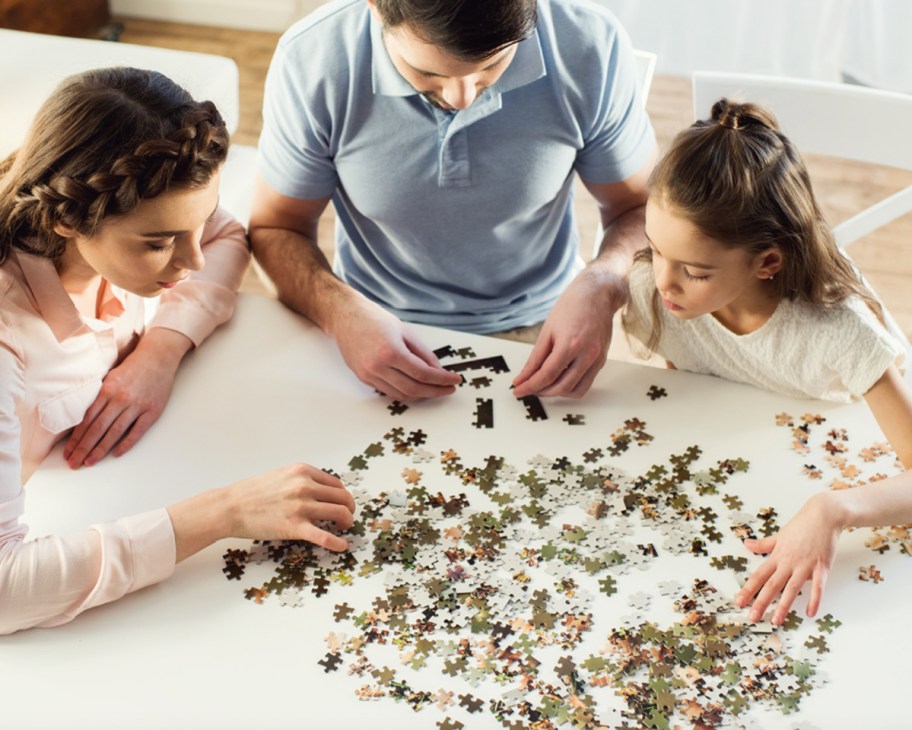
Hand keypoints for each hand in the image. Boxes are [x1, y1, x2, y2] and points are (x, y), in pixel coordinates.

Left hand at [63, 329, 189, 467]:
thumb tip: (84, 418)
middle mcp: (120, 399)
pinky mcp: (152, 411)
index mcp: (106, 390)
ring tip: (89, 462)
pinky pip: (137, 431)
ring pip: (114, 432)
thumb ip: (99, 396)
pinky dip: (126, 443)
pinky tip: (115, 453)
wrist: (158, 357)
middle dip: (83, 448)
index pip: (87, 420)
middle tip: (73, 463)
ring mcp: (137, 406)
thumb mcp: (110, 377)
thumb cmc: (133, 367)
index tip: (68, 452)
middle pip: (97, 429)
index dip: (76, 438)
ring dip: (100, 449)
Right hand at [223, 464, 355, 551]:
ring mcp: (301, 506)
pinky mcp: (295, 527)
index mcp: (302, 472)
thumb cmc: (252, 493)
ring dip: (347, 522)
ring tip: (344, 528)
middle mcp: (305, 486)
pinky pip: (324, 536)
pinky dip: (337, 543)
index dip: (342, 496)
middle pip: (343, 497)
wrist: (230, 507)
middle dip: (349, 509)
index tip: (342, 503)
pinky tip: (342, 546)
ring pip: (340, 513)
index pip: (336, 484)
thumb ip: (301, 480)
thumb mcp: (281, 476)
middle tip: (347, 517)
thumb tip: (320, 491)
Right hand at [329, 296, 461, 400]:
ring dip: (420, 395)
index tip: (455, 380)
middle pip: (413, 389)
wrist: (345, 317)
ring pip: (401, 394)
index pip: (423, 373)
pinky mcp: (363, 378)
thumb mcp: (405, 331)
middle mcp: (378, 366)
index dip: (442, 379)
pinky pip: (388, 391)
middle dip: (435, 391)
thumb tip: (438, 371)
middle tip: (448, 389)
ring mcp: (368, 374)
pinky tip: (415, 386)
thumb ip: (423, 353)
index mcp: (390, 351)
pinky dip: (404, 392)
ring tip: (434, 388)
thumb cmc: (374, 319)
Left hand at [512, 270, 615, 397]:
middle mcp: (587, 354)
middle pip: (561, 386)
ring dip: (556, 392)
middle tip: (527, 388)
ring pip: (575, 391)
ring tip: (543, 385)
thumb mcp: (547, 330)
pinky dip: (570, 387)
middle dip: (541, 391)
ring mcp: (597, 359)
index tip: (518, 390)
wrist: (598, 294)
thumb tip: (523, 377)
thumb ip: (535, 358)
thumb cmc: (572, 306)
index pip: (547, 375)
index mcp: (570, 344)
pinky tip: (559, 380)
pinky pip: (585, 384)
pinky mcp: (601, 361)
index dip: (530, 386)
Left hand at [735, 492, 844, 624]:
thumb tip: (746, 544)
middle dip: (761, 602)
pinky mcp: (822, 566)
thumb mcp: (779, 535)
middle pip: (772, 585)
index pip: (759, 575)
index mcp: (777, 555)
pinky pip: (818, 586)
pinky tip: (810, 612)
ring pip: (791, 588)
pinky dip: (814, 599)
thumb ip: (764, 544)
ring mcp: (805, 565)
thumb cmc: (802, 525)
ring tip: (776, 620)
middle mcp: (788, 562)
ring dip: (784, 605)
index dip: (748, 589)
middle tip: (753, 617)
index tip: (739, 601)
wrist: (824, 514)